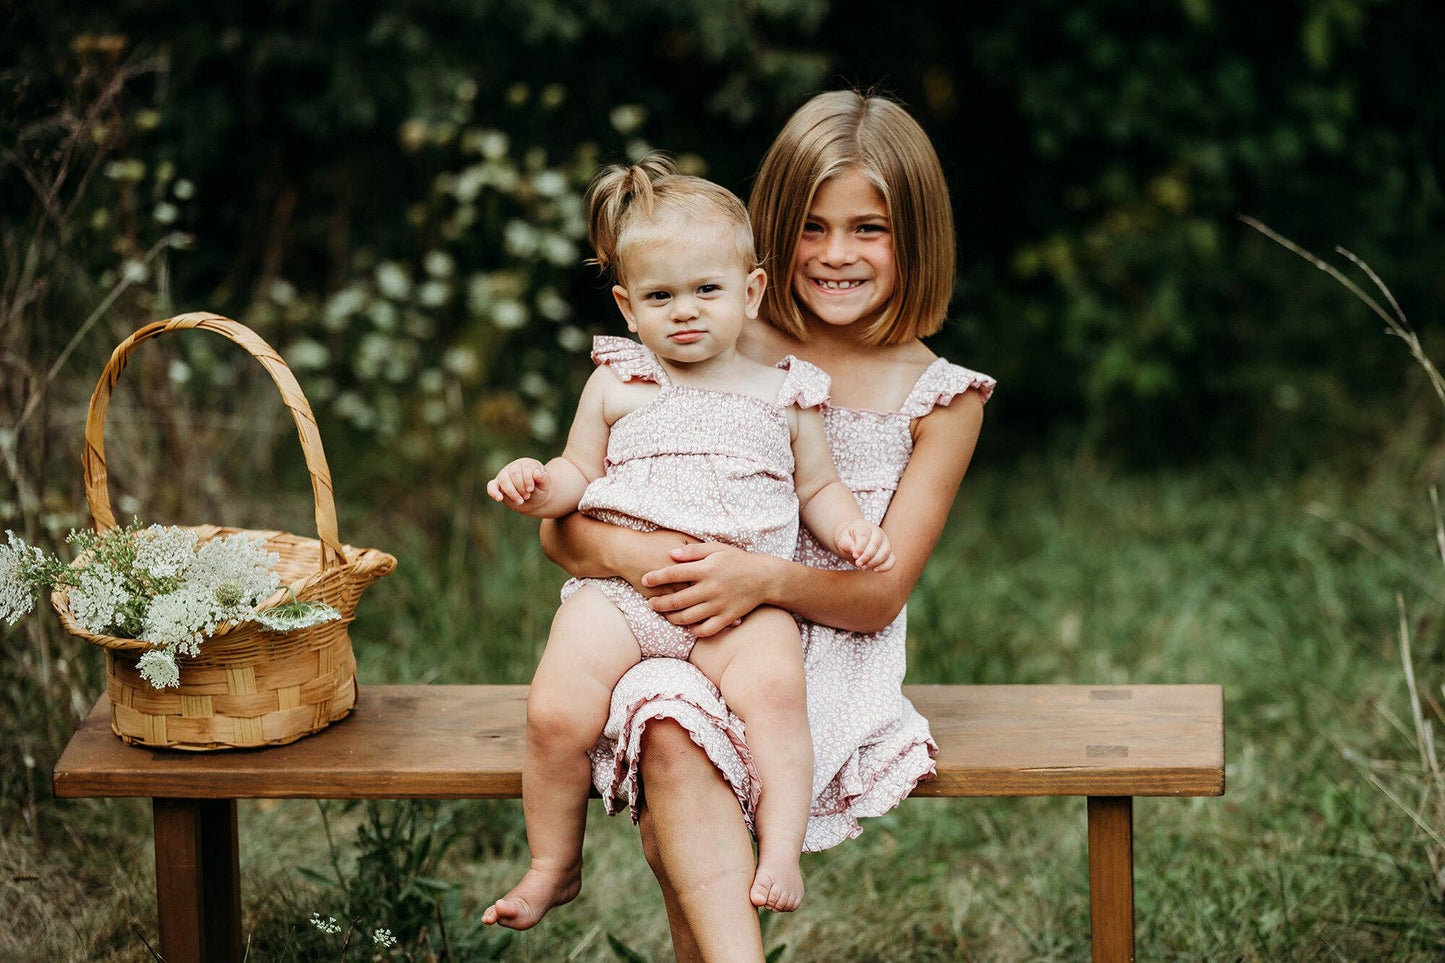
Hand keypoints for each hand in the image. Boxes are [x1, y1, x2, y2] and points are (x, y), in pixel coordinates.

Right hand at [486, 458, 550, 511]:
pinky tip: (499, 498)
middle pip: (514, 473)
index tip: (530, 489)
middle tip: (527, 496)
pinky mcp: (497, 485)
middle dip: (520, 487)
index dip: (527, 479)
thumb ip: (544, 478)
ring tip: (520, 501)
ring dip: (511, 492)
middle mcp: (514, 467)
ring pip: (503, 479)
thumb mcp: (545, 485)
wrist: (534, 500)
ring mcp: (504, 475)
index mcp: (527, 464)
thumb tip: (537, 473)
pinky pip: (491, 486)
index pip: (525, 467)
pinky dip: (493, 492)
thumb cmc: (540, 490)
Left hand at [642, 542, 772, 637]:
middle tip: (651, 603)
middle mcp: (711, 588)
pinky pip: (706, 629)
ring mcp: (719, 605)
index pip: (674, 574)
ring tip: (666, 615)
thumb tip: (670, 554)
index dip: (656, 577)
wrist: (764, 578)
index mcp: (707, 569)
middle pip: (677, 599)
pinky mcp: (727, 618)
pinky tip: (688, 625)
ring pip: (688, 617)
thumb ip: (693, 551)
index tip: (645, 580)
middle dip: (660, 603)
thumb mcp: (716, 548)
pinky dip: (694, 630)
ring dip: (673, 618)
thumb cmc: (737, 560)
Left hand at [836, 520, 894, 571]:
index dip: (860, 548)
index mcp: (865, 527)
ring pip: (885, 553)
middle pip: (876, 545)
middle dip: (866, 557)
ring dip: (874, 562)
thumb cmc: (848, 539)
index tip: (855, 556)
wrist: (854, 538)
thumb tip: (854, 550)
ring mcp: (885, 542)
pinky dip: (885, 567)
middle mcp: (878, 533)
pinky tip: (874, 570)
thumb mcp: (842, 539)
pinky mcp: (888, 552)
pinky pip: (892, 560)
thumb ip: (846, 543)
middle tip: (858, 564)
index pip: (865, 537)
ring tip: (863, 567)